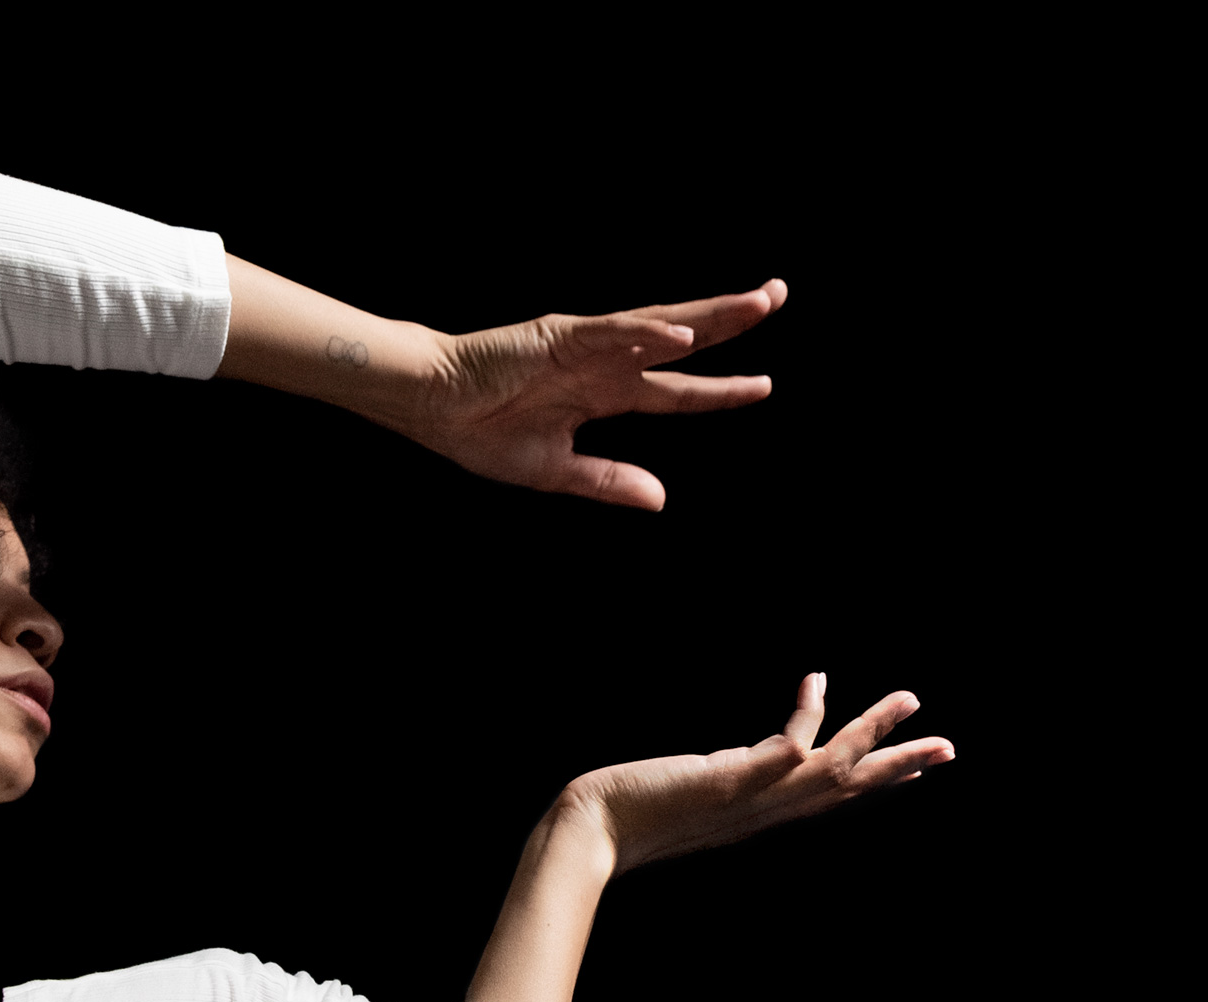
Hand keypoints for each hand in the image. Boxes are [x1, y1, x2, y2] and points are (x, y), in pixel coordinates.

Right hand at [399, 282, 785, 510]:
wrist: (431, 406)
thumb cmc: (480, 433)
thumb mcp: (556, 471)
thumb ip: (608, 481)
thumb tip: (661, 500)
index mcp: (603, 395)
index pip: (676, 392)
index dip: (720, 390)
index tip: (764, 385)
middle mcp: (604, 363)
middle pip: (682, 341)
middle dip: (732, 320)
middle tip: (777, 295)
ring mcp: (586, 344)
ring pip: (661, 324)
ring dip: (709, 315)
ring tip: (757, 304)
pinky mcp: (561, 336)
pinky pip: (613, 331)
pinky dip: (647, 333)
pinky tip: (682, 337)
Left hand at [560, 673, 951, 875]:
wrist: (589, 835)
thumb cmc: (626, 816)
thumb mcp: (691, 793)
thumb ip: (726, 777)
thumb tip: (743, 762)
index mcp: (759, 813)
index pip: (828, 796)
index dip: (874, 779)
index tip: (915, 769)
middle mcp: (763, 810)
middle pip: (846, 787)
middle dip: (898, 766)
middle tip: (949, 748)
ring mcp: (750, 797)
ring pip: (830, 768)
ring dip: (872, 734)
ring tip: (909, 700)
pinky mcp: (729, 780)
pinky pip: (783, 747)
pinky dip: (806, 717)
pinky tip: (817, 681)